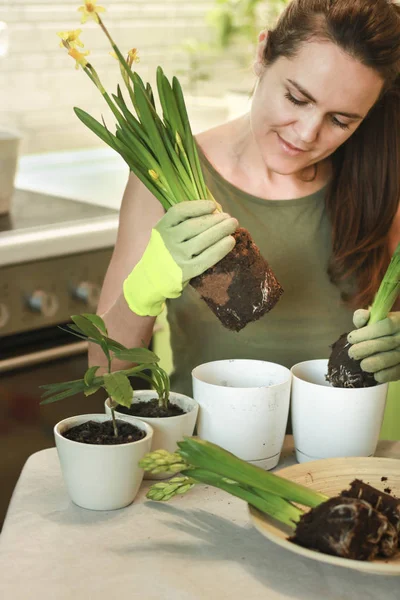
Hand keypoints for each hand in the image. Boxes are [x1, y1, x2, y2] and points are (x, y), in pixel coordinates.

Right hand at [123, 200, 237, 315]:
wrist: (153, 277)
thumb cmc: (166, 250)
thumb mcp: (168, 232)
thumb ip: (186, 220)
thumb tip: (216, 209)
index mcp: (162, 227)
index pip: (179, 212)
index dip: (198, 207)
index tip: (213, 206)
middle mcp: (167, 240)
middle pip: (194, 226)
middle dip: (215, 220)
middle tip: (230, 218)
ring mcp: (176, 256)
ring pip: (202, 241)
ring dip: (221, 231)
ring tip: (233, 226)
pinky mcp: (186, 271)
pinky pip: (206, 259)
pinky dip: (220, 249)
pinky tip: (230, 242)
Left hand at [347, 309, 399, 382]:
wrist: (395, 342)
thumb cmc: (379, 330)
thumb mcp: (373, 320)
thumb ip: (363, 317)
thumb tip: (363, 316)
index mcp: (398, 321)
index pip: (386, 326)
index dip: (367, 333)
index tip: (351, 339)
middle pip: (386, 343)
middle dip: (365, 349)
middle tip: (352, 353)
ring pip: (390, 358)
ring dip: (373, 363)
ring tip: (363, 365)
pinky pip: (396, 372)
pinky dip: (384, 375)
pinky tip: (375, 374)